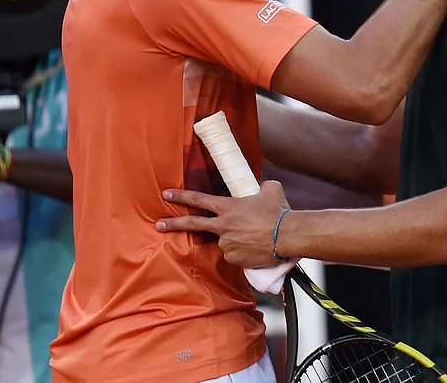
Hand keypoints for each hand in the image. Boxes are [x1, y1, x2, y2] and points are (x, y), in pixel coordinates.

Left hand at [157, 181, 290, 268]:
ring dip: (235, 239)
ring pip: (225, 241)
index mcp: (228, 207)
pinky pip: (235, 254)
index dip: (181, 196)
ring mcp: (227, 244)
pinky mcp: (235, 258)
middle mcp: (223, 226)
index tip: (166, 194)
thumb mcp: (270, 189)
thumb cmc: (279, 211)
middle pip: (193, 224)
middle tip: (159, 225)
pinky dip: (242, 251)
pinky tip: (256, 247)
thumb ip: (260, 187)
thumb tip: (261, 187)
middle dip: (173, 224)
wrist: (288, 235)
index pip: (199, 199)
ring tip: (255, 236)